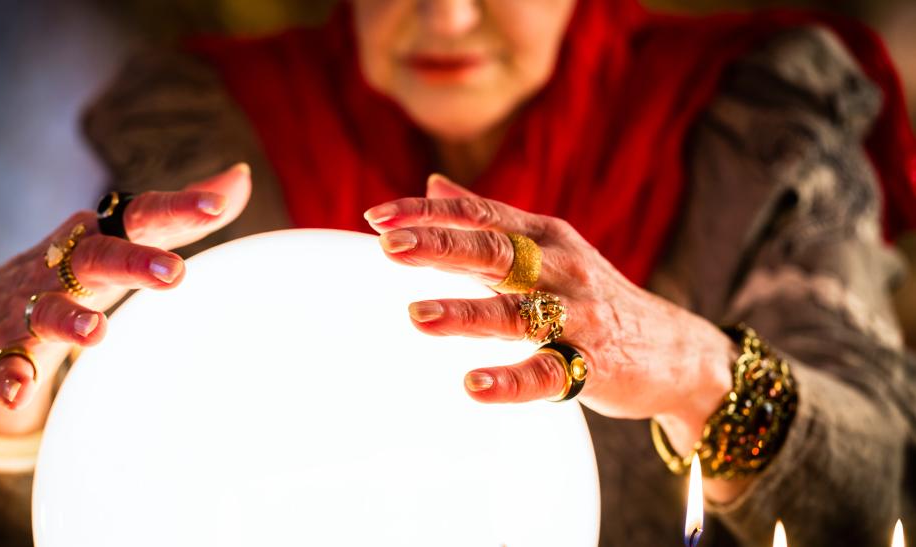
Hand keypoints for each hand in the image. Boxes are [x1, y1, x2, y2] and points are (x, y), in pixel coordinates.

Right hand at [0, 164, 251, 433]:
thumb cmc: (82, 269)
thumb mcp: (130, 238)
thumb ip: (183, 215)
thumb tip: (241, 177)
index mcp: (104, 234)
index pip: (144, 214)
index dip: (179, 207)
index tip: (216, 205)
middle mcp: (68, 264)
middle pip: (100, 256)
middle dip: (134, 261)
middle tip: (174, 271)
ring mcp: (34, 303)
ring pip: (49, 308)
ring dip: (70, 319)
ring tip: (95, 332)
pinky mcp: (8, 344)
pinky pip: (8, 360)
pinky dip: (10, 375)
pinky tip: (16, 393)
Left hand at [365, 174, 734, 453]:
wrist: (676, 351)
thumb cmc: (592, 295)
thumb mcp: (545, 247)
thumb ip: (488, 219)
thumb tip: (432, 183)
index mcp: (544, 237)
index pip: (480, 216)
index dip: (428, 214)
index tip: (377, 217)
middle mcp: (560, 268)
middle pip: (495, 253)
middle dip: (441, 247)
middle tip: (389, 246)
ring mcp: (578, 316)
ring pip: (517, 312)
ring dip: (466, 313)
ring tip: (416, 315)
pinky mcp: (593, 364)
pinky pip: (548, 374)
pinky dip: (511, 381)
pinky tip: (473, 385)